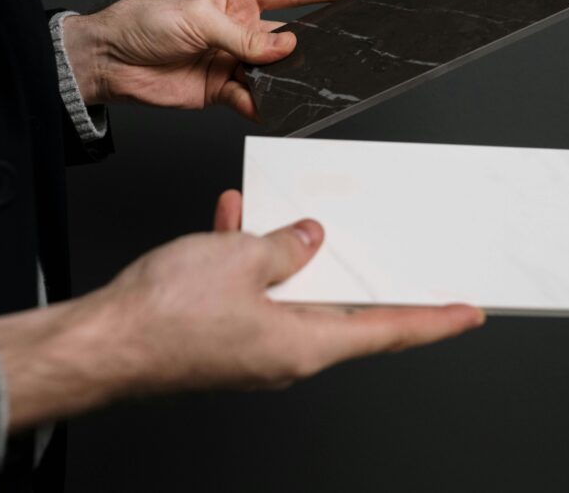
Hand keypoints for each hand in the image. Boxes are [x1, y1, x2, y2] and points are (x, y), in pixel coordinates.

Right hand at [0, 191, 484, 430]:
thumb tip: (307, 238)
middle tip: (390, 254)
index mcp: (304, 343)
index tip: (466, 313)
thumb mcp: (238, 260)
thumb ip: (283, 246)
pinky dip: (248, 255)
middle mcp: (284, 351)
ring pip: (290, 292)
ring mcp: (253, 344)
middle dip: (360, 272)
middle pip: (341, 308)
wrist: (102, 344)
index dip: (433, 320)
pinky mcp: (223, 333)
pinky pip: (250, 290)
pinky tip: (234, 221)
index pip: (388, 330)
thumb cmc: (166, 316)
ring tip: (286, 217)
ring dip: (290, 252)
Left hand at [62, 0, 367, 119]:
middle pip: (286, 38)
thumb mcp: (197, 18)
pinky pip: (252, 98)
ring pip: (273, 72)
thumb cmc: (145, 21)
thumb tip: (285, 47)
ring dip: (285, 80)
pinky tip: (267, 106)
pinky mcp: (221, 90)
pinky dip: (262, 104)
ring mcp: (232, 60)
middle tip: (335, 52)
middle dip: (310, 45)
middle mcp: (239, 29)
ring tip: (300, 84)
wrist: (110, 59)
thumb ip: (242, 37)